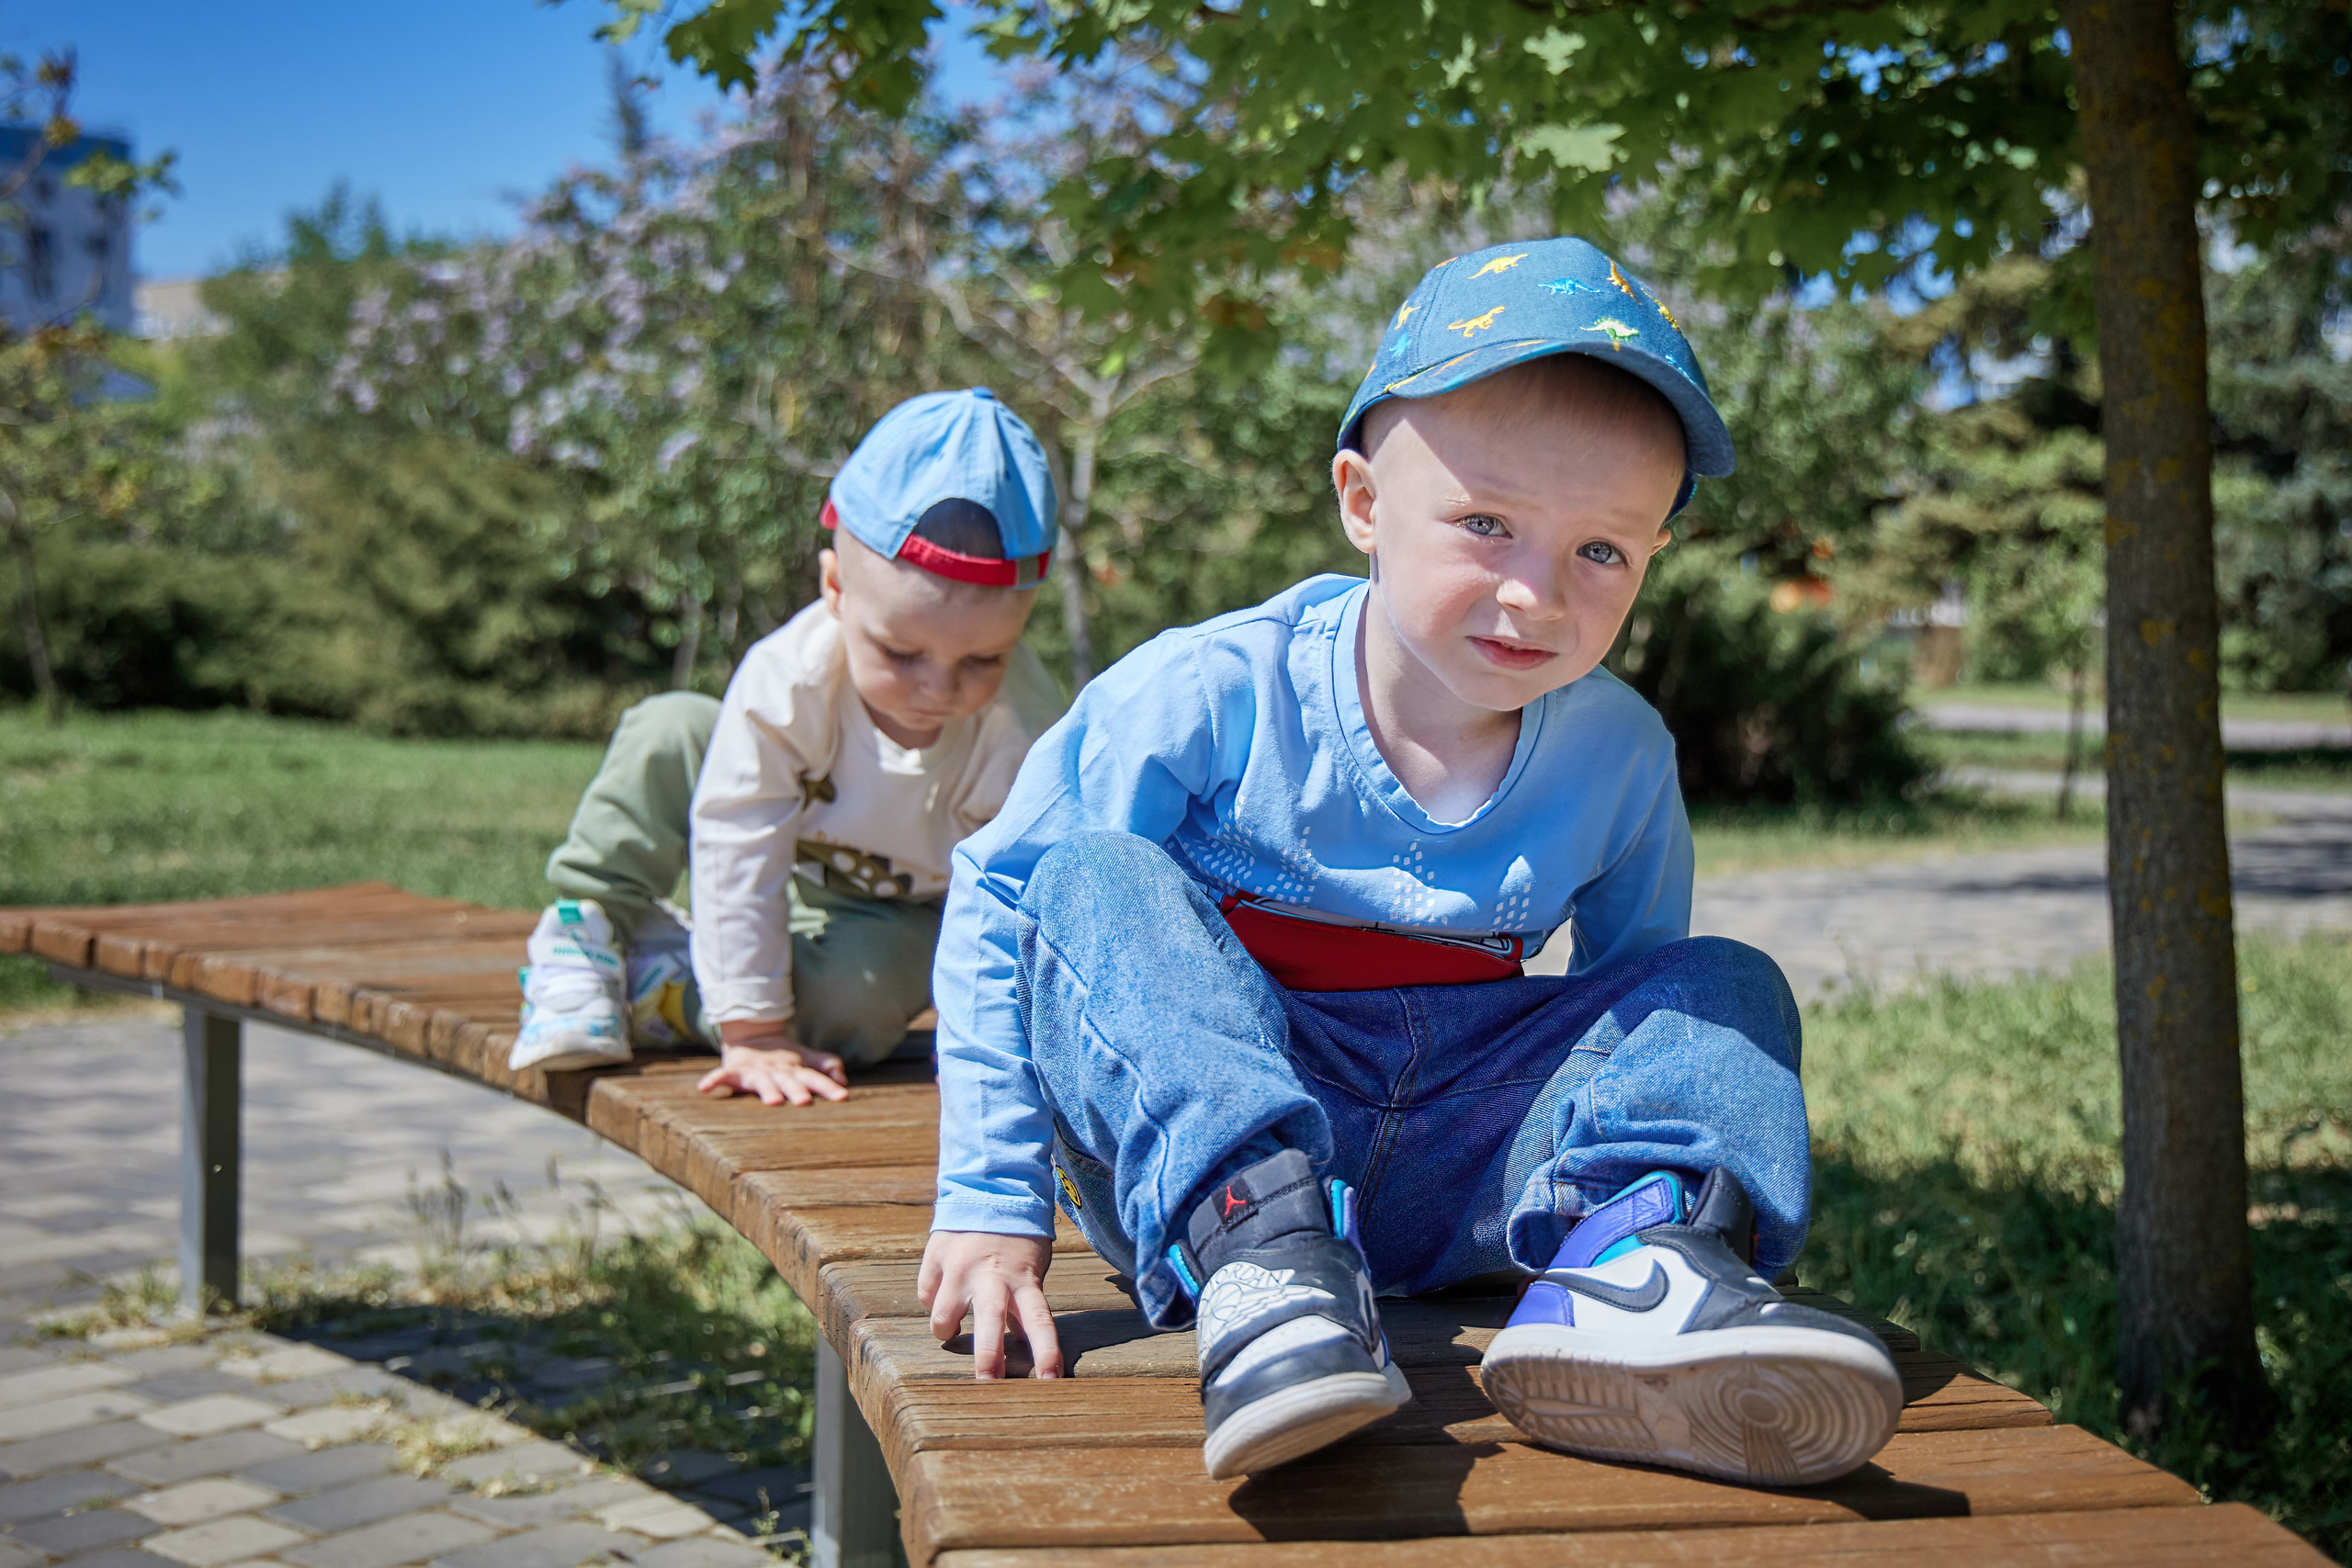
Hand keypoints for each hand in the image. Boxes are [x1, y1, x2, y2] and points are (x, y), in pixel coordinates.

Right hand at [697, 1029, 847, 1106]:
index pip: (815, 1078)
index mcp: (796, 1070)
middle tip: (804, 1102)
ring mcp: (756, 1071)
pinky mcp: (734, 1071)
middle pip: (789, 1082)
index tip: (843, 1096)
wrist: (753, 1039)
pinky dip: (713, 1080)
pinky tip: (704, 1088)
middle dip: (796, 1091)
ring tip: (771, 1102)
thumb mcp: (807, 1061)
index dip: (829, 1087)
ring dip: (766, 1090)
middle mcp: (778, 1071)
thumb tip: (845, 1079)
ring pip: (761, 1082)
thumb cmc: (786, 1060)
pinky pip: (722, 1076)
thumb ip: (827, 1066)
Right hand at [918, 1230, 1060, 1379]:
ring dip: (947, 1330)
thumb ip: (1023, 1305)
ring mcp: (960, 1265)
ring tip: (953, 1331)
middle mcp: (992, 1273)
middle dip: (987, 1358)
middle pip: (990, 1321)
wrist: (991, 1186)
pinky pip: (926, 1293)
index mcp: (1024, 1277)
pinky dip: (933, 1301)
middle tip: (986, 1385)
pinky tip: (942, 1296)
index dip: (1046, 1352)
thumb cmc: (1018, 1237)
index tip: (1050, 1381)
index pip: (1040, 1321)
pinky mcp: (936, 1256)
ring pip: (944, 1316)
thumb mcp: (1032, 1268)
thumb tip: (1020, 1345)